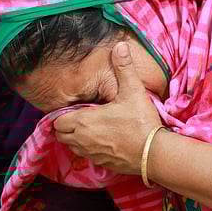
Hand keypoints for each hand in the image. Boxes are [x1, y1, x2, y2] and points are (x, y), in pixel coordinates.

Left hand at [52, 41, 161, 174]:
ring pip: (71, 147)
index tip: (75, 108)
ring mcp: (90, 154)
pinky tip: (101, 140)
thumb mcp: (133, 91)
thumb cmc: (141, 122)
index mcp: (83, 122)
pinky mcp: (101, 164)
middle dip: (66, 127)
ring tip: (89, 128)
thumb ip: (124, 68)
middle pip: (61, 135)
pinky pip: (85, 156)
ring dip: (75, 138)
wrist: (154, 153)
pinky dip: (87, 149)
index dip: (63, 114)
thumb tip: (120, 46)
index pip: (57, 121)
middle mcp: (82, 140)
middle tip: (80, 118)